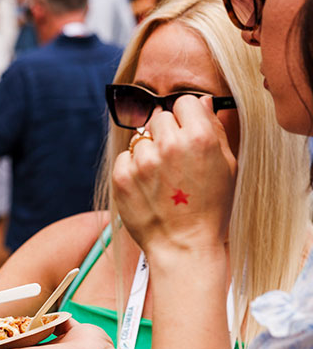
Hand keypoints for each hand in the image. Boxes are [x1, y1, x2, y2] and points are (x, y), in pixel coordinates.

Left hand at [112, 96, 236, 259]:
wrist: (183, 246)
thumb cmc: (211, 208)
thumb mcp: (227, 167)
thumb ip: (214, 129)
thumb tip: (203, 102)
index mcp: (199, 137)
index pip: (185, 102)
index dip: (187, 118)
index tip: (187, 134)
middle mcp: (169, 144)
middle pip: (160, 117)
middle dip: (167, 134)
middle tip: (175, 162)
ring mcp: (143, 161)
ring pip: (141, 138)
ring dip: (149, 152)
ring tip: (162, 180)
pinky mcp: (122, 176)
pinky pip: (125, 158)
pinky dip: (133, 169)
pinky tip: (148, 188)